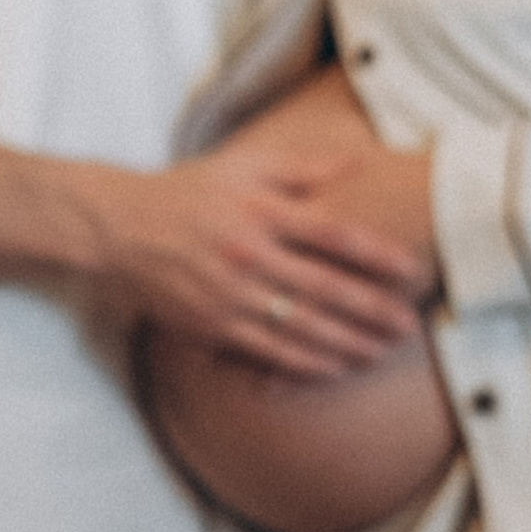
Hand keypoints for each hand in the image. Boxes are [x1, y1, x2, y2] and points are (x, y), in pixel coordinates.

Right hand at [96, 157, 428, 378]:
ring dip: (347, 343)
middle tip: (410, 325)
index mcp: (261, 211)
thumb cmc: (189, 192)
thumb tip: (357, 163)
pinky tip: (335, 368)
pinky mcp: (212, 324)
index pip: (332, 235)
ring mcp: (230, 294)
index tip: (410, 269)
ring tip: (382, 353)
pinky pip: (268, 350)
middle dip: (372, 310)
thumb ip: (302, 167)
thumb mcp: (243, 165)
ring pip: (300, 326)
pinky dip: (305, 362)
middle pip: (324, 288)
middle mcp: (249, 254)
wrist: (120, 227)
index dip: (375, 254)